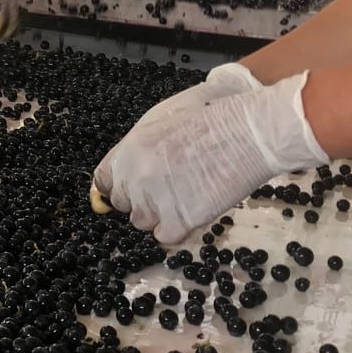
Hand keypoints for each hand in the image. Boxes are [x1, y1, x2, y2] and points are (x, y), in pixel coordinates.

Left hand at [92, 71, 327, 243]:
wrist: (248, 132)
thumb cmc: (213, 115)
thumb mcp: (164, 116)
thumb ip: (139, 145)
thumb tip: (128, 164)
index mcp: (128, 149)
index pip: (103, 181)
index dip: (120, 186)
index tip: (133, 188)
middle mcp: (135, 177)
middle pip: (123, 204)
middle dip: (142, 200)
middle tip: (171, 188)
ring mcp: (154, 201)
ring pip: (142, 222)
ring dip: (161, 215)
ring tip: (188, 196)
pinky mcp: (177, 221)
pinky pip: (164, 237)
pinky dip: (179, 229)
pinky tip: (196, 208)